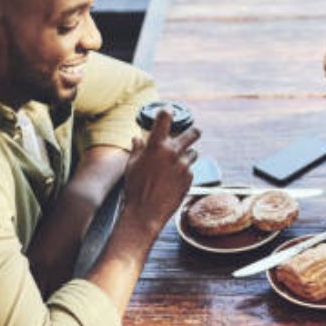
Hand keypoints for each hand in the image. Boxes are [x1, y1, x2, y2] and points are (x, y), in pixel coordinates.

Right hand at [120, 109, 199, 239]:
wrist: (145, 213)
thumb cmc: (135, 188)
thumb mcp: (132, 166)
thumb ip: (138, 149)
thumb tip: (138, 139)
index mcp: (156, 146)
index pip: (165, 119)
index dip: (168, 112)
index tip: (169, 112)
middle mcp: (173, 153)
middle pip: (193, 133)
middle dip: (193, 131)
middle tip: (193, 133)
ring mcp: (183, 166)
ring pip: (193, 153)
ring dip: (187, 155)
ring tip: (176, 164)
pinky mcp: (189, 178)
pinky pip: (190, 170)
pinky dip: (183, 172)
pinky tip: (172, 181)